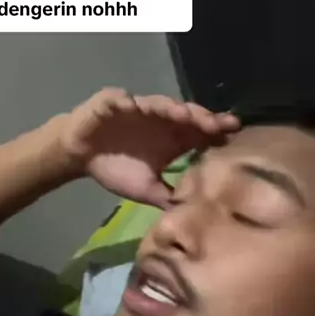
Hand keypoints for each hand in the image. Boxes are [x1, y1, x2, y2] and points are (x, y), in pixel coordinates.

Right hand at [57, 88, 238, 207]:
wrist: (80, 156)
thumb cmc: (115, 169)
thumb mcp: (145, 189)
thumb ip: (168, 198)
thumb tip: (193, 215)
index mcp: (173, 139)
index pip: (200, 134)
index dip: (216, 134)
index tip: (234, 138)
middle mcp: (162, 120)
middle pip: (187, 116)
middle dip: (203, 118)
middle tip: (220, 124)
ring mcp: (140, 108)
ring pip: (161, 105)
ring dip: (173, 108)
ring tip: (185, 114)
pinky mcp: (116, 102)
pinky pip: (124, 100)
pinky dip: (129, 102)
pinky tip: (134, 104)